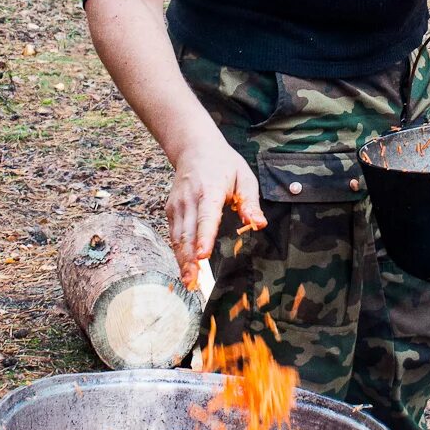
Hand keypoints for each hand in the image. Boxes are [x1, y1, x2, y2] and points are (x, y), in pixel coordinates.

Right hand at [166, 129, 266, 285]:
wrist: (194, 147)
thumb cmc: (223, 164)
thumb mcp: (244, 177)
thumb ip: (250, 202)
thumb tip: (259, 223)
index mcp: (209, 190)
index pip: (206, 217)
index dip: (203, 238)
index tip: (202, 256)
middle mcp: (189, 199)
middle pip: (187, 233)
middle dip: (189, 259)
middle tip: (194, 282)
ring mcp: (177, 206)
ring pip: (178, 238)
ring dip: (182, 261)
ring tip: (188, 282)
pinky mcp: (171, 211)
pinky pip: (174, 236)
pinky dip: (178, 254)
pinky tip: (185, 270)